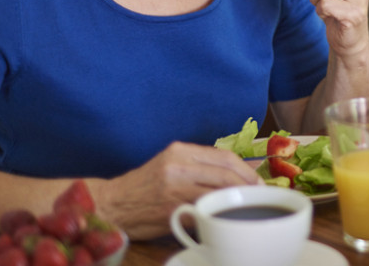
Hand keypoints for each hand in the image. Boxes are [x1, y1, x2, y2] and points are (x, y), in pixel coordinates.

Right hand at [91, 142, 259, 239]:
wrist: (111, 204)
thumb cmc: (143, 188)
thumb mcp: (170, 166)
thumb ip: (198, 167)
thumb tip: (236, 174)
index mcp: (180, 150)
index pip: (223, 155)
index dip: (245, 169)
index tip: (256, 181)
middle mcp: (178, 163)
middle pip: (226, 171)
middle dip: (248, 184)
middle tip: (258, 195)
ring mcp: (175, 185)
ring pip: (218, 189)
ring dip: (237, 200)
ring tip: (246, 206)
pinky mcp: (171, 207)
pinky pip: (204, 209)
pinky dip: (218, 213)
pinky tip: (224, 218)